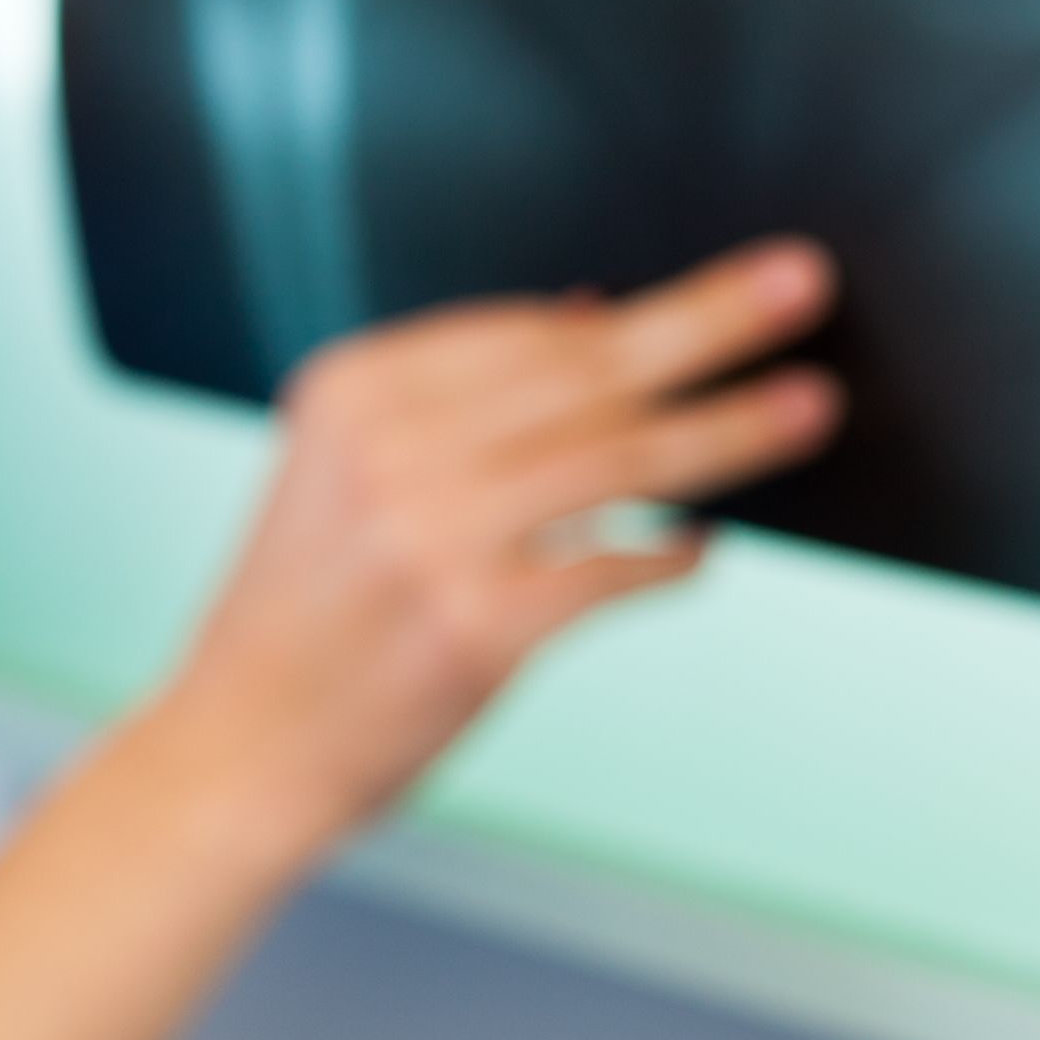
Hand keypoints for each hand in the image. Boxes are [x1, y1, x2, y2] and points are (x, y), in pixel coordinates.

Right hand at [122, 239, 840, 862]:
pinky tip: (703, 547)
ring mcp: (432, 537)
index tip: (723, 290)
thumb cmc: (297, 623)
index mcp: (349, 392)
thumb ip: (452, 403)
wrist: (234, 753)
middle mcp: (387, 450)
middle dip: (708, 323)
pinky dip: (669, 556)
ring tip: (806, 406)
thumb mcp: (342, 480)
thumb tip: (589, 313)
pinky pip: (612, 569)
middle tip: (797, 286)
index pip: (522, 327)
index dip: (632, 314)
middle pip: (585, 369)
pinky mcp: (477, 626)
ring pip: (620, 458)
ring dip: (729, 430)